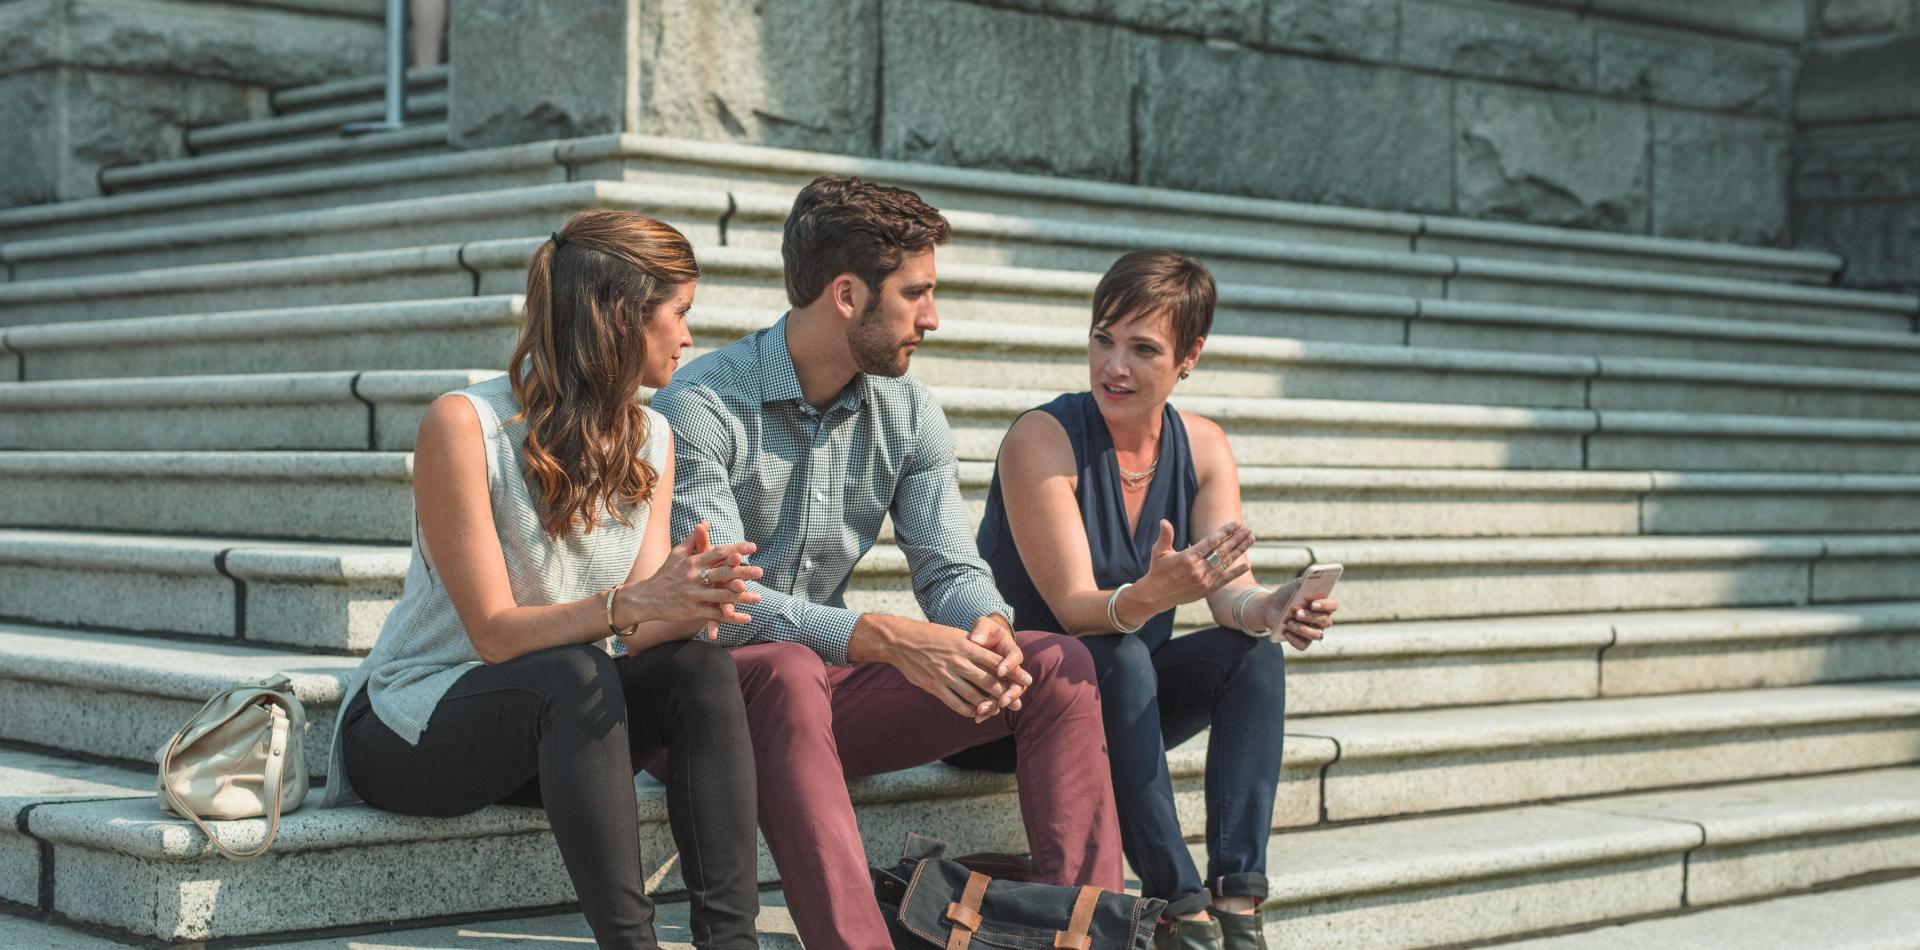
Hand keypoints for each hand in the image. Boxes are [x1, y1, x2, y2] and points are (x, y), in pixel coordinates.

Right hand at [617, 522, 762, 636]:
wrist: (646, 597)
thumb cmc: (665, 573)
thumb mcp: (676, 554)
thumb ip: (693, 539)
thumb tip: (705, 522)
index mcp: (692, 562)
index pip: (717, 553)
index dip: (735, 549)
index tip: (752, 547)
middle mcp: (693, 577)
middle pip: (721, 574)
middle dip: (742, 573)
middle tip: (760, 571)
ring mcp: (692, 595)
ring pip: (720, 596)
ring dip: (741, 598)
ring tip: (758, 597)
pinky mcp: (691, 611)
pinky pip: (714, 615)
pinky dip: (731, 618)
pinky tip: (746, 618)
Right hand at [854, 614, 1009, 718]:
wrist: (902, 641)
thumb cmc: (931, 635)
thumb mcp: (955, 635)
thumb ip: (973, 646)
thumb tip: (992, 656)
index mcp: (967, 646)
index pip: (997, 661)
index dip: (1014, 672)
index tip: (1028, 680)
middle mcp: (959, 661)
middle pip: (989, 681)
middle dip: (1005, 694)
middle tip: (1016, 702)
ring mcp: (946, 675)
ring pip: (974, 695)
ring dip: (988, 705)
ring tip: (997, 710)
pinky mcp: (935, 687)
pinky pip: (955, 703)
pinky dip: (968, 710)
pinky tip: (975, 712)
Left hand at [967, 614, 1030, 721]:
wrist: (981, 642)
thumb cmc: (984, 632)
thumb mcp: (983, 626)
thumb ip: (981, 631)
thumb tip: (975, 640)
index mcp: (1011, 651)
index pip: (1016, 658)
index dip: (1010, 666)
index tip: (1000, 671)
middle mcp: (1012, 670)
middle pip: (1018, 684)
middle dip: (1010, 694)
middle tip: (1002, 701)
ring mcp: (1005, 682)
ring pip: (1007, 697)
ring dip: (997, 705)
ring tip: (983, 711)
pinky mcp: (994, 691)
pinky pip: (995, 703)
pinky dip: (987, 710)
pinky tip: (977, 717)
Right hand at [1130, 520, 1253, 617]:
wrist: (1156, 595)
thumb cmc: (1157, 570)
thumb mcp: (1158, 552)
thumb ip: (1165, 536)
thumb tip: (1164, 521)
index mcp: (1187, 558)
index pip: (1211, 542)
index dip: (1225, 532)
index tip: (1236, 524)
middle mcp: (1197, 569)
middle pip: (1222, 551)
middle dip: (1237, 539)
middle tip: (1248, 529)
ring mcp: (1204, 581)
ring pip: (1226, 563)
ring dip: (1240, 551)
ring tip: (1250, 540)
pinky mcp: (1207, 590)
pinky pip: (1225, 580)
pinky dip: (1236, 573)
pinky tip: (1247, 565)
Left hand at [1264, 590, 1336, 650]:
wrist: (1270, 608)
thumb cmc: (1286, 596)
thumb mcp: (1292, 587)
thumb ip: (1301, 583)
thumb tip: (1306, 580)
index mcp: (1323, 604)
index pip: (1333, 605)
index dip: (1325, 605)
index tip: (1312, 604)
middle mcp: (1322, 619)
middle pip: (1325, 621)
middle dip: (1310, 617)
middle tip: (1296, 612)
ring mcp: (1313, 631)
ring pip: (1317, 635)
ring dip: (1302, 629)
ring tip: (1289, 622)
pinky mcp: (1303, 641)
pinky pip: (1303, 645)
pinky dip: (1294, 639)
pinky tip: (1286, 632)